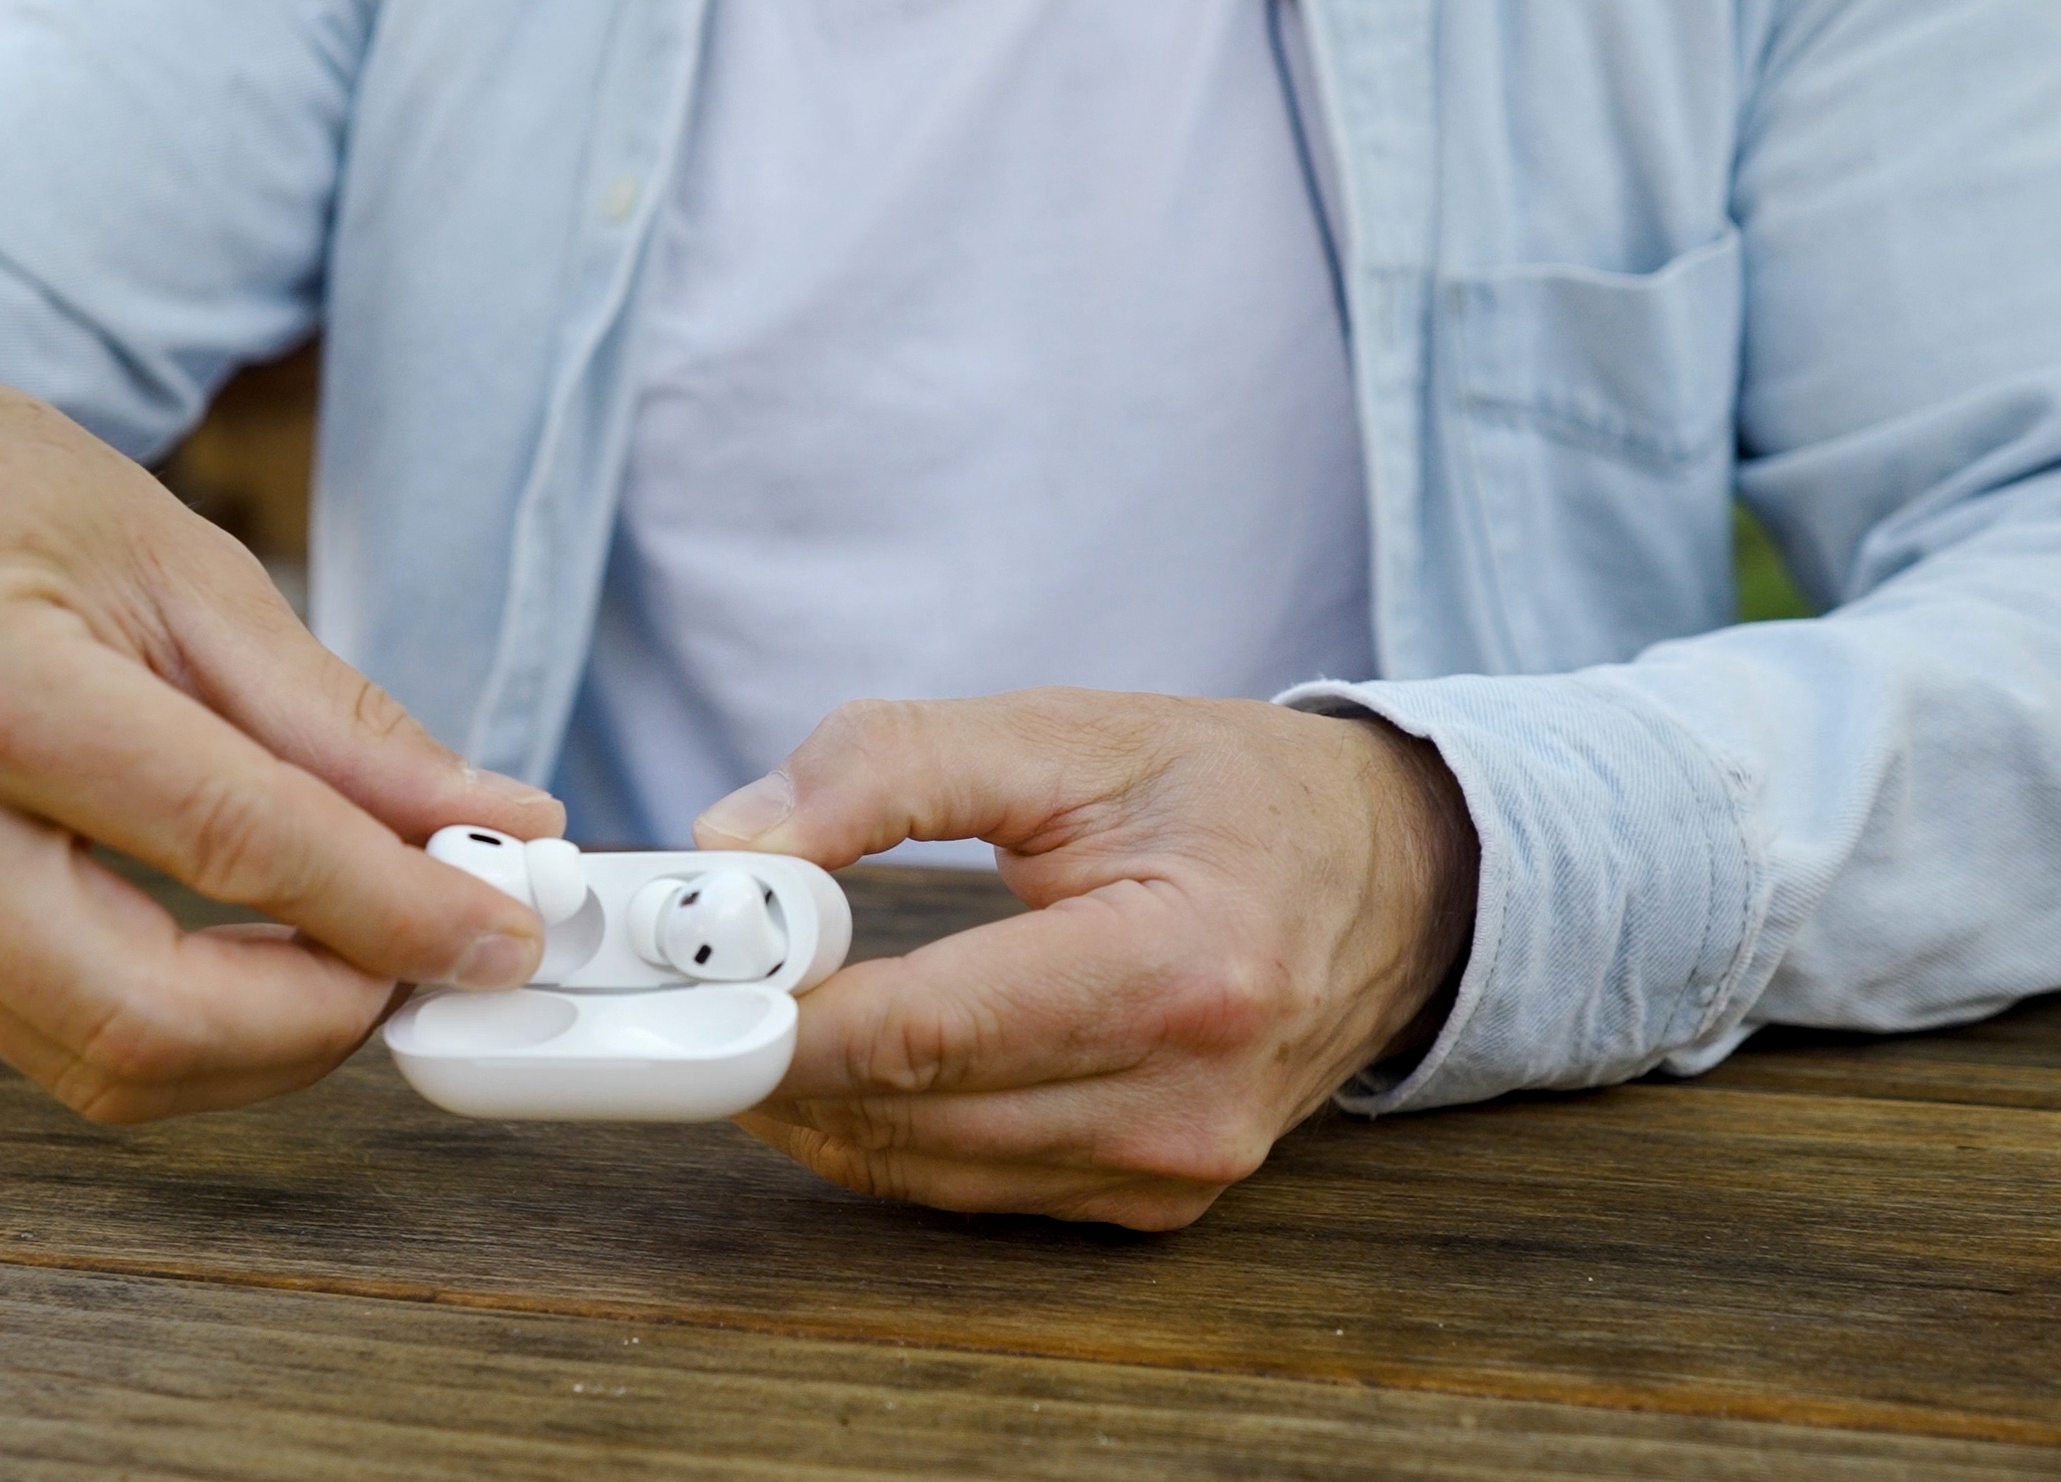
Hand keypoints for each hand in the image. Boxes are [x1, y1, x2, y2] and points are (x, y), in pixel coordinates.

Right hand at [0, 342, 561, 1121]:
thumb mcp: (187, 565)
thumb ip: (342, 722)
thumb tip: (491, 824)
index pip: (231, 843)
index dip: (395, 907)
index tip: (500, 929)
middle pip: (147, 1017)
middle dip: (325, 1021)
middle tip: (429, 961)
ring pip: (101, 1064)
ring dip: (266, 1046)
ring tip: (360, 955)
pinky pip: (56, 1039)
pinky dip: (187, 1029)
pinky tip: (263, 962)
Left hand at [695, 689, 1476, 1230]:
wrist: (1389, 878)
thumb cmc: (1226, 792)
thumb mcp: (1067, 731)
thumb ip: (891, 766)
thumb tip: (733, 840)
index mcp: (1181, 971)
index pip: (930, 1028)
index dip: (783, 1015)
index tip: (685, 976)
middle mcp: (1184, 1100)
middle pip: (908, 1114)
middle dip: (770, 1055)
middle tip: (684, 984)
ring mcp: (1171, 1170)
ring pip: (919, 1167)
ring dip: (811, 1100)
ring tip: (746, 1005)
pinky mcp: (1150, 1203)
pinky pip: (966, 1186)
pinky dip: (883, 1127)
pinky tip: (840, 1055)